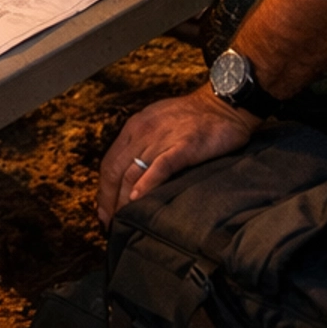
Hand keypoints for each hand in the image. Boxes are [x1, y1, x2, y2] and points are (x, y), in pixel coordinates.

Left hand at [96, 85, 257, 224]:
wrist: (223, 104)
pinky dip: (146, 184)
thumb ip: (142, 144)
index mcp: (134, 128)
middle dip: (108, 200)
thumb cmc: (192, 117)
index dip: (103, 190)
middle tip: (109, 224)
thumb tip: (129, 176)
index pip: (109, 163)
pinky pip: (160, 167)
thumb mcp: (157, 124)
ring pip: (132, 173)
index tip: (103, 211)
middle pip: (114, 171)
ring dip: (122, 201)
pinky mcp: (184, 146)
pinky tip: (138, 199)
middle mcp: (143, 132)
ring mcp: (162, 139)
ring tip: (121, 221)